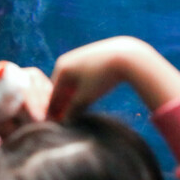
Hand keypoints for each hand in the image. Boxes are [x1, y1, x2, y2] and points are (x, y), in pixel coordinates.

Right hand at [47, 36, 179, 120]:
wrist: (126, 56)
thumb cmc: (102, 77)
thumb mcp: (85, 97)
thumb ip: (73, 110)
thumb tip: (65, 121)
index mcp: (61, 68)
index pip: (53, 94)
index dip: (54, 110)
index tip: (55, 124)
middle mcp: (68, 60)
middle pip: (63, 87)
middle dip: (64, 103)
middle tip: (65, 119)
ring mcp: (81, 56)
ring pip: (74, 81)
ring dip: (74, 96)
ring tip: (78, 110)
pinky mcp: (94, 56)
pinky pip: (85, 75)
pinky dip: (84, 86)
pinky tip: (89, 95)